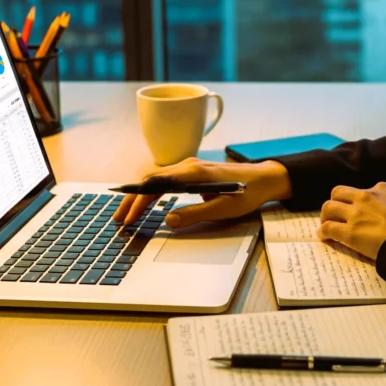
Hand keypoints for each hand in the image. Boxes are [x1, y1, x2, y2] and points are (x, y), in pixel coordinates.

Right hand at [112, 158, 292, 227]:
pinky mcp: (193, 172)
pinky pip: (165, 178)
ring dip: (140, 195)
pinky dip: (151, 190)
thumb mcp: (222, 209)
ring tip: (128, 212)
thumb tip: (168, 220)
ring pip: (156, 178)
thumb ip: (194, 214)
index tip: (128, 217)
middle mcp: (187, 166)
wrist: (265, 178)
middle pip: (151, 179)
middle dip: (132, 199)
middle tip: (119, 219)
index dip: (139, 202)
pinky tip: (146, 202)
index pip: (156, 185)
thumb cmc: (247, 193)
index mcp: (192, 173)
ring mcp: (189, 167)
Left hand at [318, 182, 385, 259]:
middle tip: (334, 214)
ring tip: (326, 225)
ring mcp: (356, 213)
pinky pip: (328, 228)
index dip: (356, 201)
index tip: (356, 210)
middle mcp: (366, 196)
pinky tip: (325, 237)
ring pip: (328, 207)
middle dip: (335, 203)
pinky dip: (323, 232)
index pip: (362, 190)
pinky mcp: (350, 232)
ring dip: (325, 216)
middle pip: (338, 193)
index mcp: (383, 188)